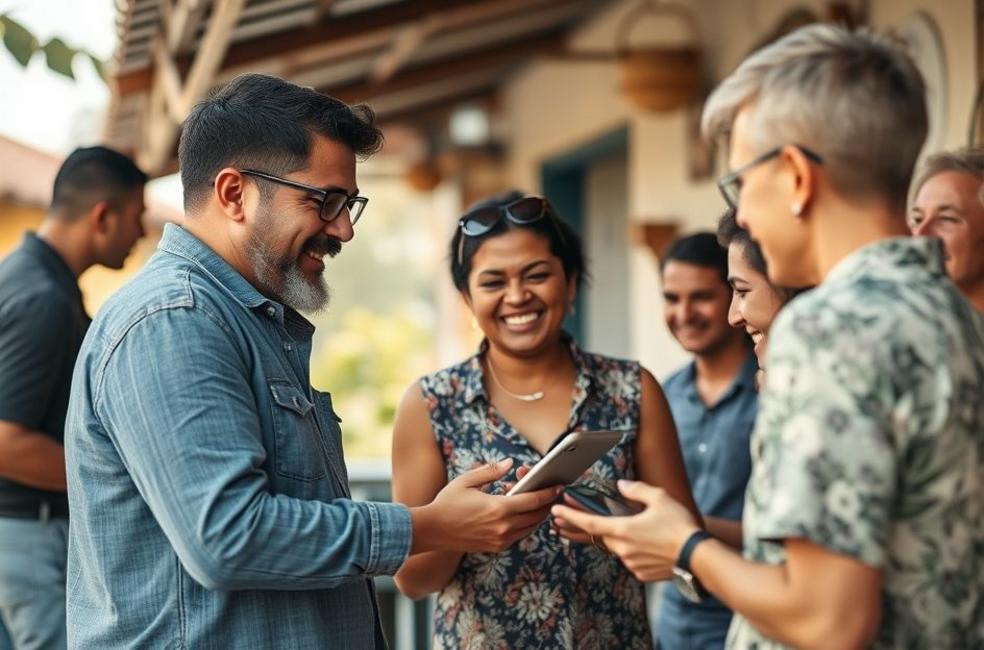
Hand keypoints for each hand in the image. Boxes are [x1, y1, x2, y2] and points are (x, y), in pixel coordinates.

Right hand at [412, 459, 559, 553]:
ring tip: (538, 501)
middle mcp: (503, 527)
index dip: (549, 492)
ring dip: (537, 515)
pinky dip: (526, 524)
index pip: (533, 500)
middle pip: (537, 516)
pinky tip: (522, 513)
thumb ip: (491, 471)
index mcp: (498, 508)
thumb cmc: (448, 502)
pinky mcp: (497, 547)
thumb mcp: (468, 480)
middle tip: (551, 492)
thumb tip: (509, 464)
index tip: (558, 485)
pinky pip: (520, 535)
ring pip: (531, 527)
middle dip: (547, 503)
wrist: (432, 530)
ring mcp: (501, 540)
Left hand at [551, 479, 700, 580]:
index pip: (589, 522)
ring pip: (616, 548)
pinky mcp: (641, 574)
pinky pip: (630, 559)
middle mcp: (622, 549)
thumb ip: (636, 489)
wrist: (697, 557)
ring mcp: (631, 564)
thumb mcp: (659, 498)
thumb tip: (621, 485)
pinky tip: (644, 544)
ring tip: (624, 530)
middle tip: (564, 522)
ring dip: (615, 539)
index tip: (556, 510)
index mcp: (622, 530)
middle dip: (583, 528)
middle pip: (599, 536)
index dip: (571, 515)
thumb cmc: (679, 525)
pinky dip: (632, 550)